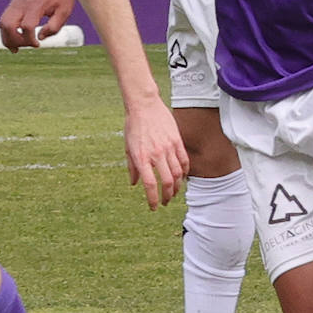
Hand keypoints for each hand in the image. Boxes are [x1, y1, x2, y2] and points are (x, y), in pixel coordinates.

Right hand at [0, 0, 75, 50]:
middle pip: (8, 25)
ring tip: (15, 48)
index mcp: (36, 6)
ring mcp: (16, 3)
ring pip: (3, 23)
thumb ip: (53, 27)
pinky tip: (12, 39)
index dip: (29, 40)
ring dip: (6, 38)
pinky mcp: (14, 3)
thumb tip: (40, 38)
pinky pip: (4, 19)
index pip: (26, 27)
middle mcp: (22, 4)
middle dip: (14, 41)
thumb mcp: (64, 12)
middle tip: (24, 46)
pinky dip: (5, 31)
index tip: (37, 44)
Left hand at [123, 94, 187, 209]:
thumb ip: (132, 167)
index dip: (152, 199)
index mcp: (141, 157)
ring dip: (177, 187)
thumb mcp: (128, 147)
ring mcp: (168, 147)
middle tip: (165, 201)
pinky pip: (184, 161)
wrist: (144, 105)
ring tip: (173, 192)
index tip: (153, 207)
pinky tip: (182, 177)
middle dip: (167, 196)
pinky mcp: (177, 141)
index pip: (150, 185)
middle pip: (167, 182)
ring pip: (178, 173)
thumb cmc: (133, 126)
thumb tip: (134, 184)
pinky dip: (184, 172)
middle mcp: (156, 154)